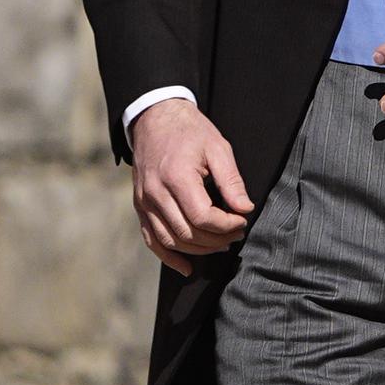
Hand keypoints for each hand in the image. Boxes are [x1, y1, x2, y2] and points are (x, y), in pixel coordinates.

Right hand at [129, 100, 252, 277]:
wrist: (156, 118)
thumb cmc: (190, 131)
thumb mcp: (218, 148)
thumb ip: (231, 181)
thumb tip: (244, 209)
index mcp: (176, 177)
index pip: (203, 217)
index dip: (227, 225)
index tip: (242, 220)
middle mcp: (156, 193)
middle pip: (187, 232)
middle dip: (217, 239)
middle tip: (236, 234)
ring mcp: (144, 201)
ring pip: (171, 240)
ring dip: (198, 249)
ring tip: (221, 244)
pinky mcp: (140, 206)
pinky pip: (152, 239)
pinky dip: (168, 256)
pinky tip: (187, 267)